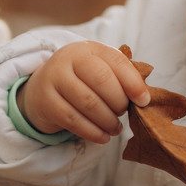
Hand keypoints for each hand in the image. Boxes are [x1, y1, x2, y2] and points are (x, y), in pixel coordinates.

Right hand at [18, 41, 149, 142]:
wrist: (41, 89)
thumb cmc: (81, 81)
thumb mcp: (99, 70)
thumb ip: (121, 78)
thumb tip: (144, 98)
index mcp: (89, 48)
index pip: (116, 61)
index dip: (133, 83)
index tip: (144, 101)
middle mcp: (69, 58)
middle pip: (102, 81)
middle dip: (119, 102)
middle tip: (123, 114)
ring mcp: (54, 78)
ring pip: (88, 102)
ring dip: (107, 120)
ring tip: (115, 128)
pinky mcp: (46, 101)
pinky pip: (73, 120)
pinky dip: (92, 132)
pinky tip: (103, 137)